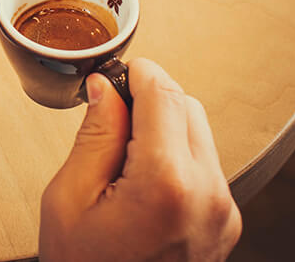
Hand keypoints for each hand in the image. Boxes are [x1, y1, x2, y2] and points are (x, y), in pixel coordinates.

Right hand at [40, 58, 240, 260]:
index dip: (138, 73)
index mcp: (166, 184)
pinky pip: (206, 164)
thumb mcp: (69, 199)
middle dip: (151, 98)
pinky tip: (141, 176)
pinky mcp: (225, 223)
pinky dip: (177, 154)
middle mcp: (208, 195)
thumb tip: (106, 87)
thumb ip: (95, 135)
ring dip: (165, 126)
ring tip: (122, 153)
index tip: (116, 70)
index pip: (164, 95)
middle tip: (110, 111)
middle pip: (188, 107)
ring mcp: (223, 212)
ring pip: (200, 132)